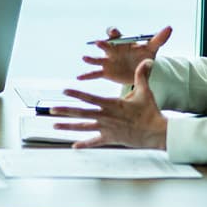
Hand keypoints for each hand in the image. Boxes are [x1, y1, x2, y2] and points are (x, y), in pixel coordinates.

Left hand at [51, 61, 168, 149]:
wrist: (156, 132)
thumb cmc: (150, 111)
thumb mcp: (145, 91)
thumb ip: (141, 75)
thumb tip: (146, 60)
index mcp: (112, 104)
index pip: (90, 98)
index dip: (76, 94)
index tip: (64, 90)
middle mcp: (106, 116)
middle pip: (81, 113)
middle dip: (65, 111)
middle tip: (51, 110)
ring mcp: (106, 129)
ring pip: (83, 127)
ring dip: (68, 126)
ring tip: (54, 125)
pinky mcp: (110, 139)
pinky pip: (94, 142)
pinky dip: (84, 144)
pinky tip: (74, 146)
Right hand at [78, 25, 171, 83]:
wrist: (141, 72)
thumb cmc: (144, 56)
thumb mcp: (152, 48)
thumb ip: (159, 38)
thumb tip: (169, 28)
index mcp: (122, 42)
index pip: (115, 35)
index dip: (113, 33)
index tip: (112, 33)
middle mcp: (112, 50)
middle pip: (105, 45)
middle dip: (102, 44)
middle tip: (98, 43)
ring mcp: (108, 61)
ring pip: (97, 59)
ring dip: (90, 59)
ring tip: (84, 58)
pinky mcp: (106, 72)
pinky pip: (95, 74)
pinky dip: (87, 75)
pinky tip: (79, 78)